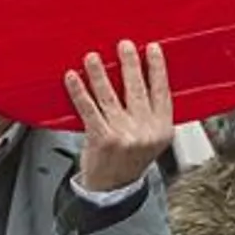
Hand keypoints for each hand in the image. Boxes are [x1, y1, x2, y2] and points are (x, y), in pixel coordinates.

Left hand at [65, 40, 173, 192]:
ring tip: (92, 57)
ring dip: (99, 74)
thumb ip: (151, 113)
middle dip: (130, 64)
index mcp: (162, 129)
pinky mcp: (102, 139)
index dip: (157, 68)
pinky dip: (79, 91)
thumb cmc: (129, 159)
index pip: (162, 92)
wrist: (112, 189)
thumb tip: (143, 74)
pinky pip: (89, 109)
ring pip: (110, 97)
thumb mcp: (152, 139)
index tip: (152, 48)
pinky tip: (73, 78)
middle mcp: (145, 132)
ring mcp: (124, 136)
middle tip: (124, 45)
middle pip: (137, 90)